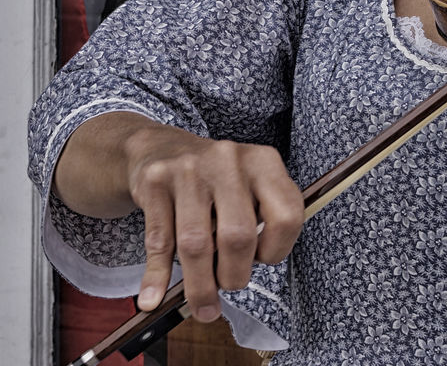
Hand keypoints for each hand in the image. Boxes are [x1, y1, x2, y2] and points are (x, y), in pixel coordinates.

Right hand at [121, 122, 303, 320]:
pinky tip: (154, 298)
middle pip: (238, 236)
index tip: (264, 261)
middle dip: (235, 274)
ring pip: (197, 243)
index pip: (286, 215)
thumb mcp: (249, 185)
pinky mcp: (155, 182)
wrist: (160, 148)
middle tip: (230, 285)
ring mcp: (189, 169)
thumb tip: (250, 270)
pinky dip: (157, 276)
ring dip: (200, 285)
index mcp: (264, 162)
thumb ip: (260, 219)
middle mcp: (229, 161)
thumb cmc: (216, 180)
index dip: (277, 249)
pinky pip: (159, 241)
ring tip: (203, 304)